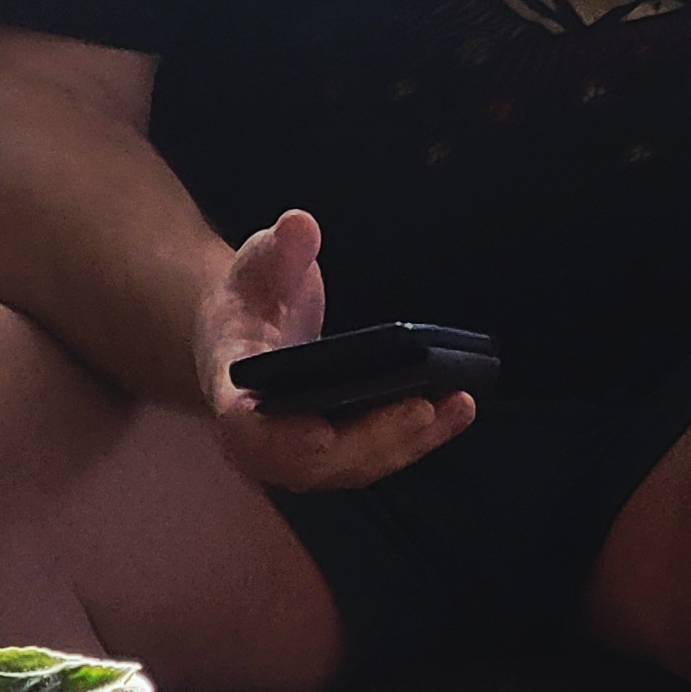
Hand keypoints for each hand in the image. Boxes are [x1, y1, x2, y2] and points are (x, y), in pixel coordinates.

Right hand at [197, 209, 475, 492]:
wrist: (248, 327)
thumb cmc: (250, 300)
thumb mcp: (257, 264)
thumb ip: (278, 250)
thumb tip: (299, 226)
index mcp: (232, 393)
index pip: (248, 430)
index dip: (281, 440)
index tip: (319, 435)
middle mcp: (264, 435)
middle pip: (313, 461)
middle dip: (371, 441)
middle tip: (421, 409)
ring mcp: (302, 447)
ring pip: (353, 465)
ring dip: (408, 442)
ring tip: (455, 406)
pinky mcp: (338, 445)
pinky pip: (378, 453)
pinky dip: (420, 436)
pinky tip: (458, 407)